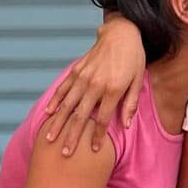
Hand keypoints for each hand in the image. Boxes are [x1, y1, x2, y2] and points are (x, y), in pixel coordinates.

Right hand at [43, 19, 145, 156]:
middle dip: (72, 137)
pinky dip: (55, 101)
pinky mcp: (76, 70)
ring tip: (50, 138)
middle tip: (65, 153)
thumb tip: (126, 125)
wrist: (121, 33)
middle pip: (80, 117)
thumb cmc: (133, 58)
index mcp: (112, 90)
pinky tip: (49, 113)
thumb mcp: (138, 81)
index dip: (97, 137)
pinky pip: (63, 88)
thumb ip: (131, 104)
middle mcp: (95, 85)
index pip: (102, 120)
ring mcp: (83, 77)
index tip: (93, 150)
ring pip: (67, 104)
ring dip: (58, 123)